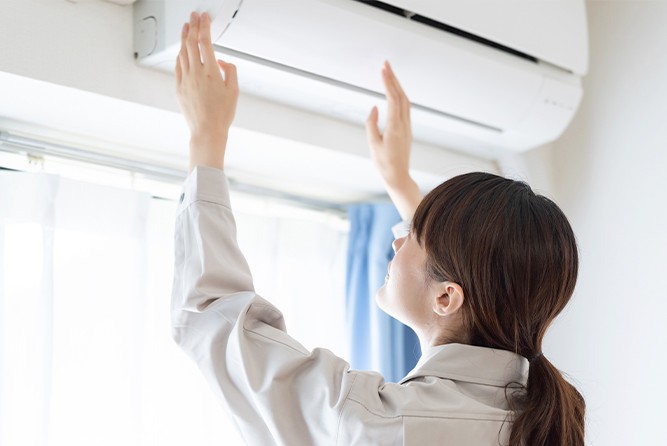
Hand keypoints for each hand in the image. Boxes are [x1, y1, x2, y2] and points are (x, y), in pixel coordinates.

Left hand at [176, 12, 238, 172]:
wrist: (207, 131)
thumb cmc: (221, 114)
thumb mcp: (235, 91)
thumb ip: (230, 71)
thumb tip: (222, 62)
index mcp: (211, 72)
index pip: (205, 42)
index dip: (204, 26)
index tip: (204, 18)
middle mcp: (196, 73)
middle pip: (191, 43)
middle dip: (192, 26)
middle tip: (193, 16)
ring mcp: (185, 80)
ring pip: (182, 52)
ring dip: (183, 37)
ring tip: (186, 27)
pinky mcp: (179, 88)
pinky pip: (178, 66)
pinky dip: (180, 54)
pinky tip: (181, 50)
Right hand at [366, 62, 421, 220]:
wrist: (398, 177)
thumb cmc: (384, 164)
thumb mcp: (373, 145)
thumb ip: (372, 124)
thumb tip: (375, 107)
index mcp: (395, 127)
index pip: (393, 99)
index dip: (388, 83)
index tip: (383, 69)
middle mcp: (404, 125)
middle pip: (401, 96)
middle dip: (393, 79)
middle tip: (386, 64)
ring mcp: (407, 127)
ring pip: (405, 101)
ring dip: (398, 86)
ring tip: (390, 74)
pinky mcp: (407, 130)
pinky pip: (405, 108)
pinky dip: (400, 96)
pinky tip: (395, 92)